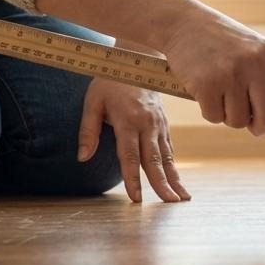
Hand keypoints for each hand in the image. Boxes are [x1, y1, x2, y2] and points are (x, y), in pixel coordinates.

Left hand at [76, 75, 189, 203]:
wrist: (136, 60)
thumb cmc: (110, 81)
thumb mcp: (92, 101)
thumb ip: (88, 130)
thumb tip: (82, 158)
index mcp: (128, 120)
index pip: (129, 155)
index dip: (133, 178)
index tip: (136, 198)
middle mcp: (147, 124)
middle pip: (154, 160)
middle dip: (162, 184)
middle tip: (169, 204)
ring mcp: (159, 124)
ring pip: (167, 156)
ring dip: (174, 178)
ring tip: (182, 198)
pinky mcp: (164, 123)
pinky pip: (170, 148)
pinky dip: (174, 166)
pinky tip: (178, 181)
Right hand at [160, 8, 264, 152]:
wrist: (184, 23)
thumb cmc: (222, 42)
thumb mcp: (253, 51)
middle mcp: (254, 64)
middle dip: (260, 127)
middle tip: (251, 123)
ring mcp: (230, 74)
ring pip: (239, 121)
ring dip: (229, 115)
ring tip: (221, 91)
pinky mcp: (206, 84)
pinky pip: (214, 118)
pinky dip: (209, 111)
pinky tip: (204, 90)